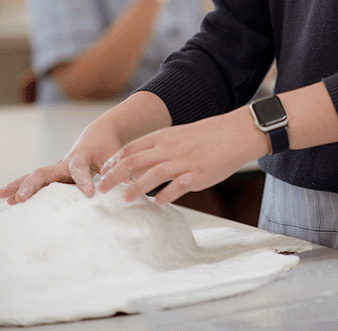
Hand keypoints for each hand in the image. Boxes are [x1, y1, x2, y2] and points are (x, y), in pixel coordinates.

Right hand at [0, 121, 121, 203]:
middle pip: (46, 171)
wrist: (99, 136)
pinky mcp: (53, 175)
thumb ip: (123, 172)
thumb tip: (135, 188)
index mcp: (83, 157)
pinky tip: (5, 199)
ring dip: (20, 186)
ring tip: (4, 196)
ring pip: (35, 176)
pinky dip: (20, 188)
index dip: (84, 181)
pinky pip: (34, 181)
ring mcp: (56, 169)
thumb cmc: (109, 148)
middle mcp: (65, 162)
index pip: (81, 170)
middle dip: (34, 185)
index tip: (90, 194)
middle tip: (23, 198)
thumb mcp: (118, 158)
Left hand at [96, 108, 268, 204]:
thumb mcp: (180, 134)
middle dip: (114, 176)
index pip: (131, 148)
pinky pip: (177, 186)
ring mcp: (183, 162)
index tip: (103, 172)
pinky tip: (159, 203)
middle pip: (134, 162)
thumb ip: (161, 147)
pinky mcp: (197, 175)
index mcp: (164, 137)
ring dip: (135, 188)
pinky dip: (166, 195)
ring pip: (152, 174)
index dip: (114, 162)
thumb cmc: (208, 135)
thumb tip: (142, 162)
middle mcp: (170, 149)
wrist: (235, 133)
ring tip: (124, 199)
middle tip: (101, 189)